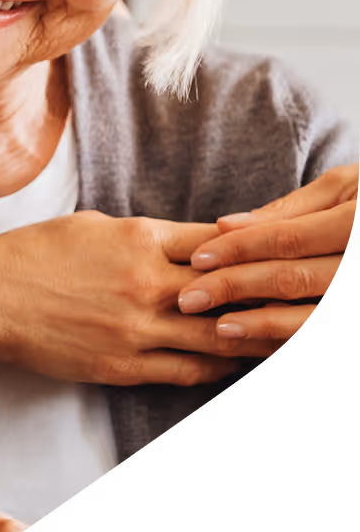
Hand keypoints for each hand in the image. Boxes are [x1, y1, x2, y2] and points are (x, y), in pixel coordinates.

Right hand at [0, 211, 262, 386]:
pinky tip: (227, 362)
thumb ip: (144, 234)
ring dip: (249, 336)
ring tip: (269, 335)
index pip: (219, 244)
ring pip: (219, 338)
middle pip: (232, 291)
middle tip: (287, 298)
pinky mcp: (123, 365)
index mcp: (140, 239)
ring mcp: (137, 329)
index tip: (271, 255)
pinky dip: (216, 367)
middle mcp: (147, 283)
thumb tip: (186, 242)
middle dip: (264, 295)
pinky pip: (188, 371)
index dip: (252, 250)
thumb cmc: (33, 254)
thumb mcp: (92, 225)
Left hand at [178, 164, 356, 344]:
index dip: (240, 249)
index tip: (199, 258)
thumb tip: (226, 225)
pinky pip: (322, 330)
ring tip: (221, 328)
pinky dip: (289, 340)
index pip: (289, 238)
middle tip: (189, 298)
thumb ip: (291, 208)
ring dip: (264, 326)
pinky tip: (259, 345)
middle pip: (294, 280)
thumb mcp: (349, 186)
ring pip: (313, 316)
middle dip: (237, 290)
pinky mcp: (359, 318)